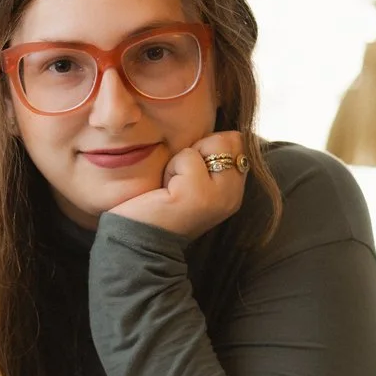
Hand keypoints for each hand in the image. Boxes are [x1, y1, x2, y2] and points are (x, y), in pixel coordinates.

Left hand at [107, 131, 247, 238]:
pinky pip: (188, 157)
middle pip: (229, 140)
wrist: (138, 241)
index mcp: (234, 192)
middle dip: (197, 149)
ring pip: (211, 144)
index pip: (237, 143)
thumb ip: (212, 159)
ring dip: (182, 160)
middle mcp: (232, 196)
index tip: (188, 174)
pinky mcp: (198, 195)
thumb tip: (230, 133)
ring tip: (171, 186)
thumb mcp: (193, 179)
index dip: (207, 147)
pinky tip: (164, 191)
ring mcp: (218, 197)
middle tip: (179, 180)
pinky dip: (170, 168)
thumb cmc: (158, 205)